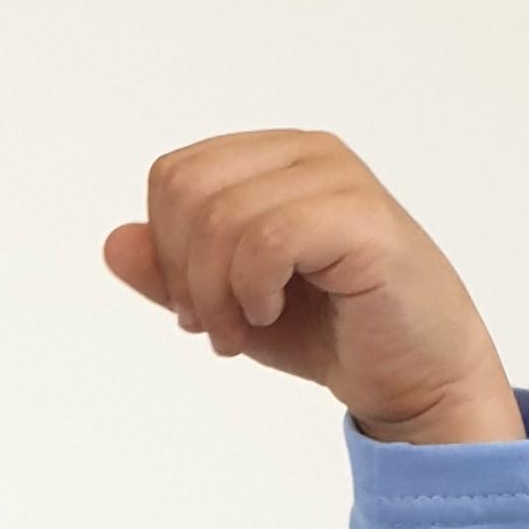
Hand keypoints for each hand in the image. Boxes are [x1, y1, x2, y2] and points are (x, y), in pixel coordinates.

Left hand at [102, 132, 523, 444]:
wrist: (414, 374)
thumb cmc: (330, 331)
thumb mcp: (229, 304)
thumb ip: (171, 274)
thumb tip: (115, 242)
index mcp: (274, 159)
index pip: (174, 175)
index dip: (166, 248)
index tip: (196, 307)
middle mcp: (307, 154)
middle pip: (186, 189)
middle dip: (184, 272)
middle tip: (218, 326)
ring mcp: (339, 180)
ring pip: (221, 217)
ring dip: (216, 295)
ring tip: (246, 331)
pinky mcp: (365, 220)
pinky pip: (267, 239)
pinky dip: (252, 291)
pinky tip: (273, 314)